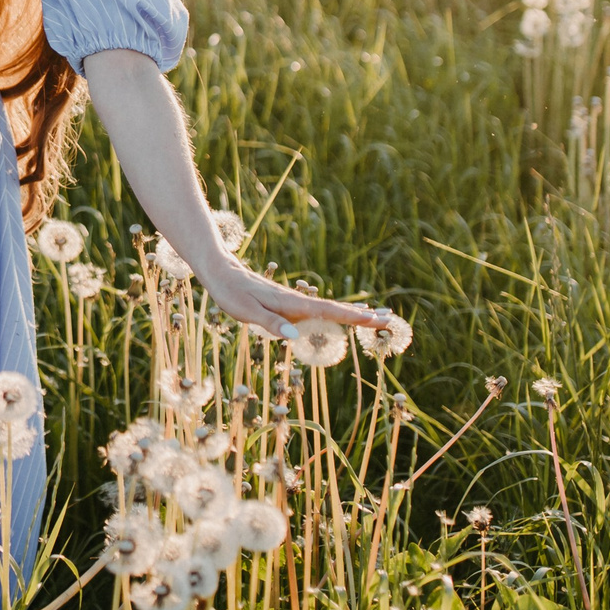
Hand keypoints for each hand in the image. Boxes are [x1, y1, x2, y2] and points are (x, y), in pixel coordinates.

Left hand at [199, 261, 387, 341]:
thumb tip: (295, 336)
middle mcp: (297, 301)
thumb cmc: (231, 293)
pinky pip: (319, 309)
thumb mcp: (246, 311)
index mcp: (291, 303)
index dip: (352, 317)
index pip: (328, 311)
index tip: (375, 319)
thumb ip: (270, 323)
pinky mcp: (288, 304)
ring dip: (354, 313)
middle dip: (363, 315)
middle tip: (390, 319)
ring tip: (378, 317)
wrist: (220, 272)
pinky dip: (337, 312)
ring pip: (330, 308)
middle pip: (336, 309)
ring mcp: (294, 302)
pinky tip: (341, 316)